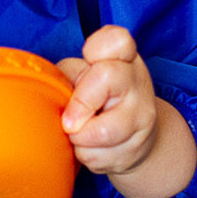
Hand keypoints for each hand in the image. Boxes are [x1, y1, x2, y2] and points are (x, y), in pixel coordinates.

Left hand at [56, 26, 158, 175]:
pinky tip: (90, 148)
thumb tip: (55, 94)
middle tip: (69, 118)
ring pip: (101, 131)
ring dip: (78, 137)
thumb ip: (70, 75)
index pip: (117, 40)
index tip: (87, 60)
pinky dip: (84, 156)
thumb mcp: (87, 77)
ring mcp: (141, 116)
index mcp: (124, 58)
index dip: (96, 49)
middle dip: (80, 102)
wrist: (136, 138)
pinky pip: (96, 157)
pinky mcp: (135, 149)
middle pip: (106, 76)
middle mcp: (137, 82)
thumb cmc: (101, 99)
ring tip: (79, 134)